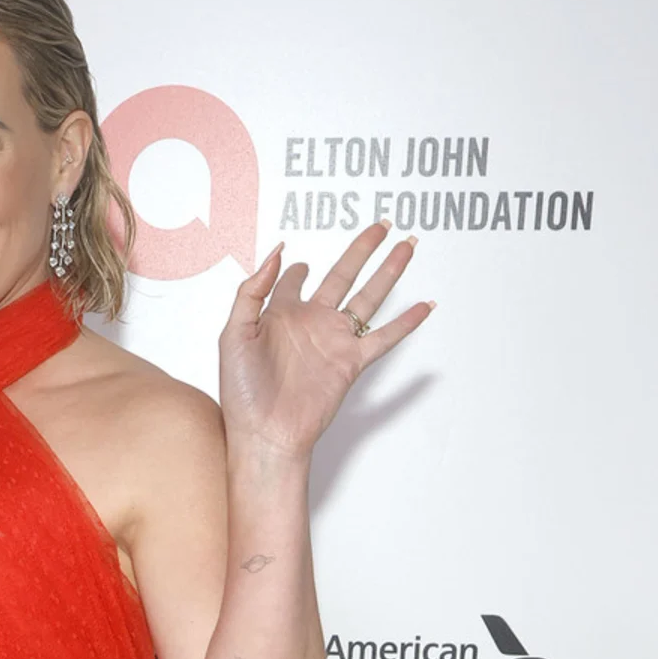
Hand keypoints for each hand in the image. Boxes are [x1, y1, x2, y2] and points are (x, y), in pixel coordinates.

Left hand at [218, 220, 432, 457]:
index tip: (293, 257)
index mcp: (279, 315)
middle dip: (362, 250)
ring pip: (368, 298)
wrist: (263, 432)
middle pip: (342, 276)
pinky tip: (423, 306)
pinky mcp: (350, 362)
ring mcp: (333, 341)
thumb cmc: (241, 390)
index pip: (291, 281)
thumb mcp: (234, 333)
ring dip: (389, 272)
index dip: (292, 269)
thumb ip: (252, 291)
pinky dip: (405, 323)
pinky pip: (383, 338)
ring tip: (407, 247)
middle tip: (381, 226)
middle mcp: (310, 323)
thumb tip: (276, 253)